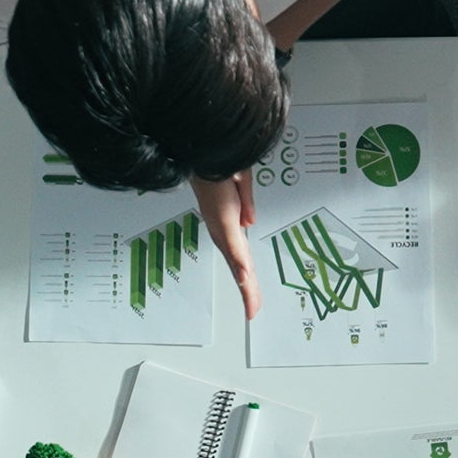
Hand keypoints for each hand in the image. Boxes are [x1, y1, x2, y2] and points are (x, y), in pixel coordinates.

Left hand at [191, 172, 261, 318]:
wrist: (205, 145)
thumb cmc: (221, 158)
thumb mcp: (241, 183)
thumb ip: (247, 203)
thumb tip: (250, 223)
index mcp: (230, 222)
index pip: (241, 256)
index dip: (247, 277)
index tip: (252, 297)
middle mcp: (224, 228)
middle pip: (239, 266)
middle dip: (247, 291)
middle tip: (252, 311)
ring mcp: (222, 225)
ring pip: (236, 261)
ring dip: (244, 283)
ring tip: (251, 304)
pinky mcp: (222, 219)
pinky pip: (233, 244)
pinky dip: (239, 262)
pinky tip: (244, 277)